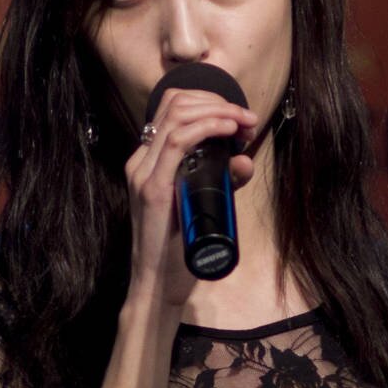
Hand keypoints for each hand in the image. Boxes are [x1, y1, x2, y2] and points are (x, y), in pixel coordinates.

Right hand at [124, 87, 256, 306]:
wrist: (158, 286)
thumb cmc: (179, 251)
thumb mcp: (204, 206)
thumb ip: (222, 183)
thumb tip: (245, 162)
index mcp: (148, 162)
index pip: (172, 108)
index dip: (209, 101)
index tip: (240, 117)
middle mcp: (140, 161)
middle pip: (175, 102)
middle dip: (218, 101)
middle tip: (247, 119)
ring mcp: (143, 173)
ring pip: (177, 114)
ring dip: (217, 110)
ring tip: (243, 122)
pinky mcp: (152, 189)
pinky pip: (176, 141)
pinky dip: (207, 127)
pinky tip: (228, 129)